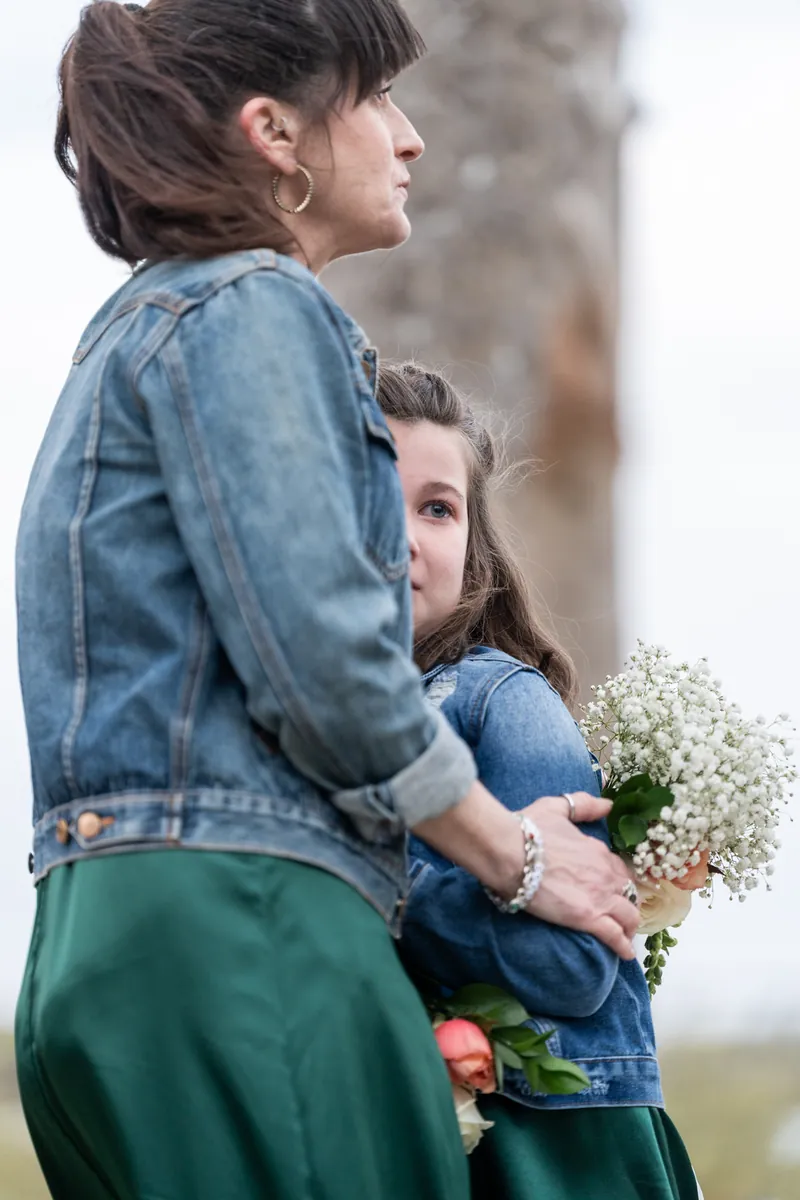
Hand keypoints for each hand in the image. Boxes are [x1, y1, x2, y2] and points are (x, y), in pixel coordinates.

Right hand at [412, 784, 637, 960]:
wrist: (510, 851)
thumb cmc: (529, 828)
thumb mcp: (557, 807)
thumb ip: (584, 805)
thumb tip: (608, 804)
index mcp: (598, 850)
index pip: (619, 869)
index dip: (617, 880)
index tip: (613, 887)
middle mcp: (605, 873)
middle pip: (628, 893)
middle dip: (627, 903)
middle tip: (620, 913)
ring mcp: (599, 896)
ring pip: (628, 916)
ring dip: (629, 926)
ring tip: (625, 935)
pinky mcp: (588, 918)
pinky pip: (614, 936)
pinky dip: (622, 946)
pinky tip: (624, 954)